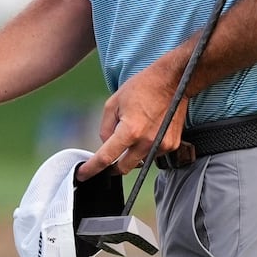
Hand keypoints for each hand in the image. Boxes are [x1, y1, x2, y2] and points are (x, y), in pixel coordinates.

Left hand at [77, 55, 186, 179]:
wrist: (173, 82)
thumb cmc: (142, 88)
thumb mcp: (113, 103)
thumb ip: (105, 128)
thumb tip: (106, 145)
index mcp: (130, 131)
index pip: (106, 158)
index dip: (92, 169)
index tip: (83, 175)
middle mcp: (147, 142)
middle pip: (123, 168)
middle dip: (112, 168)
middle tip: (106, 161)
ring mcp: (161, 145)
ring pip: (139, 162)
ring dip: (131, 155)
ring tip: (135, 131)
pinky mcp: (172, 145)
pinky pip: (153, 155)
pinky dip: (146, 148)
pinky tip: (148, 131)